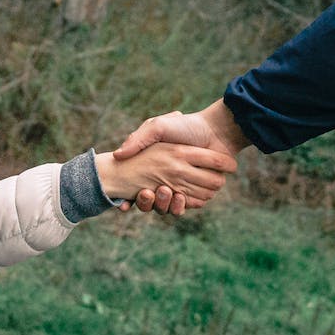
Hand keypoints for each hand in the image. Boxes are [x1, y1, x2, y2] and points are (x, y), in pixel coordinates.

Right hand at [112, 100, 249, 215]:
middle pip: (151, 202)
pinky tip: (178, 197)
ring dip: (163, 204)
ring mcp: (184, 187)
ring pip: (167, 207)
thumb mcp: (158, 126)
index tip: (124, 202)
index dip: (130, 198)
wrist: (217, 130)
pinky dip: (180, 206)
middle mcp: (168, 179)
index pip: (137, 189)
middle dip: (146, 202)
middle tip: (147, 192)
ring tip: (163, 191)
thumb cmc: (187, 127)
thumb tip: (117, 155)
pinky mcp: (200, 193)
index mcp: (157, 166)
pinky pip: (186, 207)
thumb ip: (138, 139)